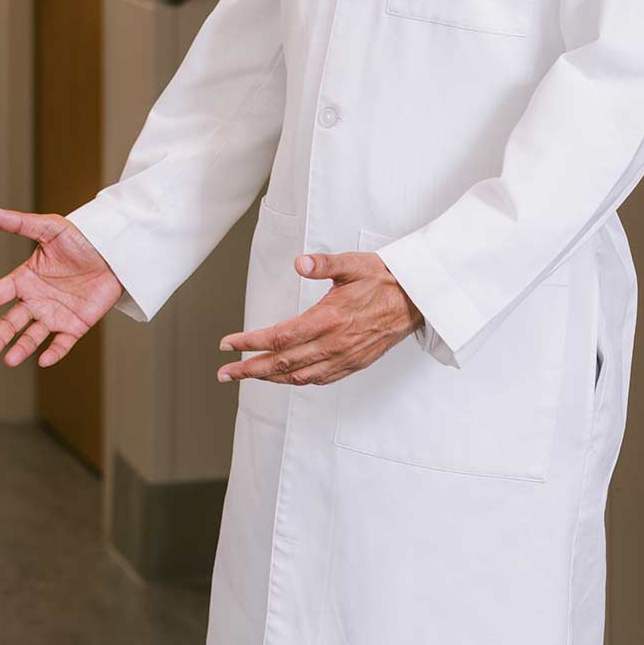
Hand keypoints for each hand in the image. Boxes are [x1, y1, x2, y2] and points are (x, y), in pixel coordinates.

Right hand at [0, 207, 125, 366]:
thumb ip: (20, 223)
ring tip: (9, 359)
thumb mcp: (50, 228)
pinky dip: (53, 352)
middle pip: (11, 321)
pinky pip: (62, 343)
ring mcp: (55, 314)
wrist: (115, 251)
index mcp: (25, 278)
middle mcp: (36, 299)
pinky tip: (44, 360)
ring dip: (21, 349)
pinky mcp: (76, 325)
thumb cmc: (81, 238)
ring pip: (32, 336)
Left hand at [216, 252, 422, 384]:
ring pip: (300, 376)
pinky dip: (298, 381)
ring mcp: (345, 358)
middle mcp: (334, 344)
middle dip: (250, 369)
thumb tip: (300, 263)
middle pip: (283, 363)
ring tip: (247, 376)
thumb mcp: (354, 263)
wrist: (419, 300)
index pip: (279, 337)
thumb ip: (325, 264)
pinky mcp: (355, 363)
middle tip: (224, 373)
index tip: (227, 344)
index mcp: (329, 320)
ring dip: (270, 378)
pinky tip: (286, 378)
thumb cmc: (384, 279)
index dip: (249, 343)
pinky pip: (320, 379)